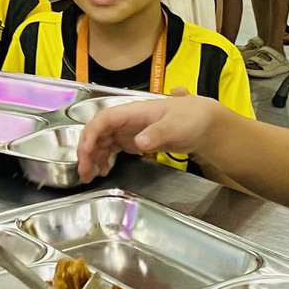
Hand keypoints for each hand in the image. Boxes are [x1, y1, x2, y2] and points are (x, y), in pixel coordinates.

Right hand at [77, 93, 225, 180]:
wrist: (204, 123)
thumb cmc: (191, 119)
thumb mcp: (176, 126)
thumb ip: (157, 133)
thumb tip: (138, 142)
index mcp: (134, 112)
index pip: (104, 119)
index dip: (91, 134)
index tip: (85, 153)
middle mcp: (127, 120)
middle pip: (98, 131)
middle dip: (87, 150)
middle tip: (84, 172)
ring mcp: (130, 130)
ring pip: (102, 141)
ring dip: (93, 157)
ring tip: (89, 176)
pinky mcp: (134, 140)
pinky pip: (112, 148)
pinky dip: (104, 159)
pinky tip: (104, 170)